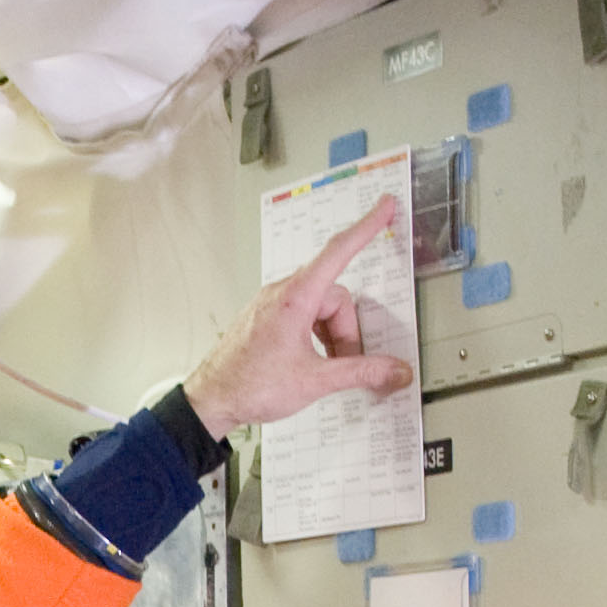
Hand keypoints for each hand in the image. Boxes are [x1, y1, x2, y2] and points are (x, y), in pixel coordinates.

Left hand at [181, 197, 414, 434]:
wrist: (211, 400)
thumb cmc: (250, 386)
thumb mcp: (315, 381)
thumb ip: (361, 373)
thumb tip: (395, 371)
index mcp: (295, 297)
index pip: (339, 252)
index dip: (366, 227)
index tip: (384, 206)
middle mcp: (282, 293)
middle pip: (335, 299)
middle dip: (345, 333)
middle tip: (343, 364)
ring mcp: (273, 304)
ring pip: (320, 309)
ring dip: (331, 337)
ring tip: (322, 369)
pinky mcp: (267, 317)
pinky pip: (302, 316)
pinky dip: (315, 338)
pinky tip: (309, 363)